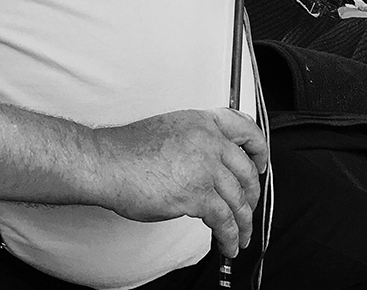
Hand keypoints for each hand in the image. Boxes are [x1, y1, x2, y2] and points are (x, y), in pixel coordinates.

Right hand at [93, 108, 266, 258]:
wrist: (106, 163)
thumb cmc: (126, 150)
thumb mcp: (167, 129)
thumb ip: (194, 141)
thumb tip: (208, 164)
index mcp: (200, 122)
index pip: (244, 127)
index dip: (259, 148)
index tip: (261, 162)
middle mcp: (208, 142)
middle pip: (247, 171)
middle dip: (253, 195)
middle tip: (249, 206)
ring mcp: (205, 168)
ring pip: (239, 201)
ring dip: (244, 223)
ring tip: (241, 235)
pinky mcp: (199, 195)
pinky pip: (225, 221)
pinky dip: (231, 237)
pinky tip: (228, 244)